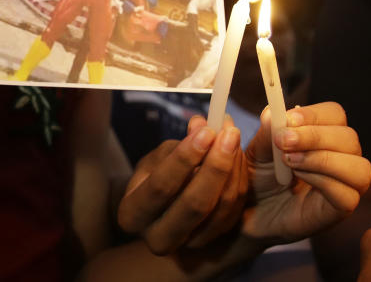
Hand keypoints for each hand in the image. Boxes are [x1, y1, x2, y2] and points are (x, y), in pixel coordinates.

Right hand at [117, 116, 246, 253]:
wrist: (165, 206)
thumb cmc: (157, 175)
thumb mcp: (158, 159)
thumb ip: (179, 146)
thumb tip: (200, 125)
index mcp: (132, 215)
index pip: (160, 187)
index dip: (184, 159)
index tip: (205, 131)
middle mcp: (158, 238)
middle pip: (193, 204)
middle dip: (215, 166)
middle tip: (229, 135)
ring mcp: (187, 245)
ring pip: (218, 210)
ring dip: (232, 171)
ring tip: (233, 138)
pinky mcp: (212, 243)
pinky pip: (232, 214)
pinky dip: (238, 183)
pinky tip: (238, 157)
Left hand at [241, 102, 370, 244]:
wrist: (249, 211)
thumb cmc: (257, 176)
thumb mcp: (256, 150)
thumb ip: (266, 132)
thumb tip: (273, 111)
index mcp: (322, 134)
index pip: (335, 114)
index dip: (314, 114)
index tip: (288, 119)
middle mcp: (340, 156)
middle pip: (349, 137)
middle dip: (315, 136)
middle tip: (283, 142)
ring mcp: (344, 184)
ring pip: (358, 167)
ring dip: (322, 160)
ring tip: (289, 162)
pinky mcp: (340, 210)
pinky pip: (348, 195)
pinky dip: (323, 182)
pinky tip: (297, 180)